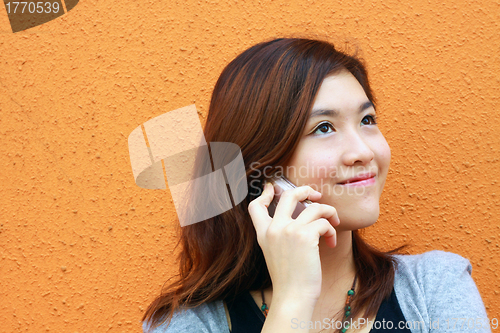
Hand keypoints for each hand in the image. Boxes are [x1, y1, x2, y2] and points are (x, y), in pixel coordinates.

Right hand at [247, 182, 339, 305]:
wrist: (293, 296)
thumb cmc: (289, 279)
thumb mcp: (275, 253)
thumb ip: (280, 235)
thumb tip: (299, 217)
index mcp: (263, 234)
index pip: (255, 206)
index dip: (265, 193)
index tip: (273, 188)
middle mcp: (273, 228)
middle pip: (289, 195)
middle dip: (306, 190)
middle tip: (316, 196)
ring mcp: (288, 230)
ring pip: (314, 207)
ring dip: (329, 213)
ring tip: (334, 223)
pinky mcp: (305, 235)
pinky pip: (324, 222)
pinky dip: (331, 230)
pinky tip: (331, 243)